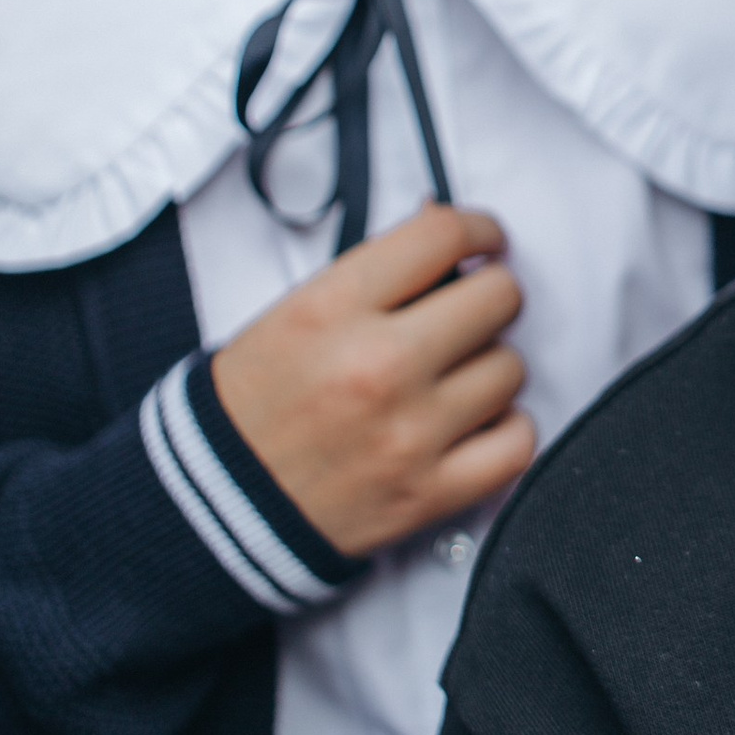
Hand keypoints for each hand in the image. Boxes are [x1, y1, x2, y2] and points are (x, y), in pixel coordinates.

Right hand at [212, 205, 531, 557]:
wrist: (217, 503)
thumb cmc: (254, 406)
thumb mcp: (294, 313)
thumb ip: (374, 276)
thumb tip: (453, 247)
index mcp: (333, 310)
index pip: (443, 235)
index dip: (480, 231)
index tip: (486, 242)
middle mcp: (377, 366)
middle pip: (498, 297)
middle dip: (491, 296)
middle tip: (471, 311)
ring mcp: (408, 433)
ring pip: (511, 369)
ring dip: (491, 367)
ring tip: (454, 377)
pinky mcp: (428, 493)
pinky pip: (517, 442)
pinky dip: (506, 429)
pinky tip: (475, 422)